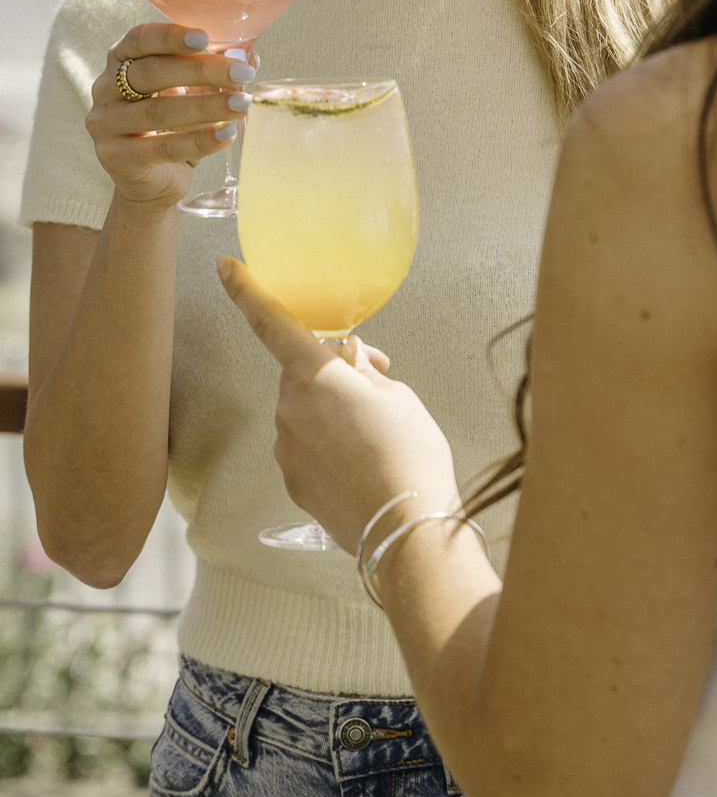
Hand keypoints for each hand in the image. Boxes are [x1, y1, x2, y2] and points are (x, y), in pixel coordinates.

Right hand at [86, 23, 256, 208]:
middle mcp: (105, 88)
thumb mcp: (193, 93)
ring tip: (243, 105)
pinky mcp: (116, 158)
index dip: (170, 36)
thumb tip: (249, 57)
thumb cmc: (174, 125)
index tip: (206, 37)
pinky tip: (227, 134)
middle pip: (151, 73)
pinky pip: (163, 148)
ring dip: (206, 106)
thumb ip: (214, 73)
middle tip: (242, 73)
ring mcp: (106, 124)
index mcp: (121, 61)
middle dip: (200, 70)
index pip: (139, 39)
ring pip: (158, 112)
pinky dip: (199, 141)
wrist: (153, 180)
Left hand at [217, 258, 460, 550]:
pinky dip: (331, 446)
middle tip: (379, 379)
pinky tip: (365, 462)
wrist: (405, 529)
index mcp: (315, 376)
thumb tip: (349, 363)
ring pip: (306, 412)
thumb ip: (365, 372)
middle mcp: (290, 410)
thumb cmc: (410, 455)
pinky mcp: (293, 483)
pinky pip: (307, 448)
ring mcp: (288, 450)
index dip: (247, 291)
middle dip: (334, 372)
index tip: (226, 266)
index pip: (272, 323)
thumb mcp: (399, 396)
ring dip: (334, 411)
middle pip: (304, 373)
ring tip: (379, 433)